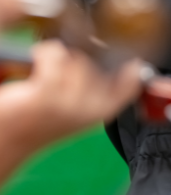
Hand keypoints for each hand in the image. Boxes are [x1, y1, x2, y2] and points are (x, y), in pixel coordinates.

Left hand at [0, 42, 141, 184]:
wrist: (9, 141)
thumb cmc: (42, 124)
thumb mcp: (82, 110)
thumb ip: (108, 91)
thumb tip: (135, 68)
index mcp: (102, 111)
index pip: (131, 85)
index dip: (134, 70)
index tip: (132, 63)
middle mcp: (89, 109)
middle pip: (96, 62)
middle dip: (78, 63)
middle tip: (60, 80)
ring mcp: (69, 102)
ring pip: (74, 57)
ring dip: (58, 60)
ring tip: (45, 75)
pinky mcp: (46, 93)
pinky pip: (54, 54)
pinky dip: (44, 52)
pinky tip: (38, 62)